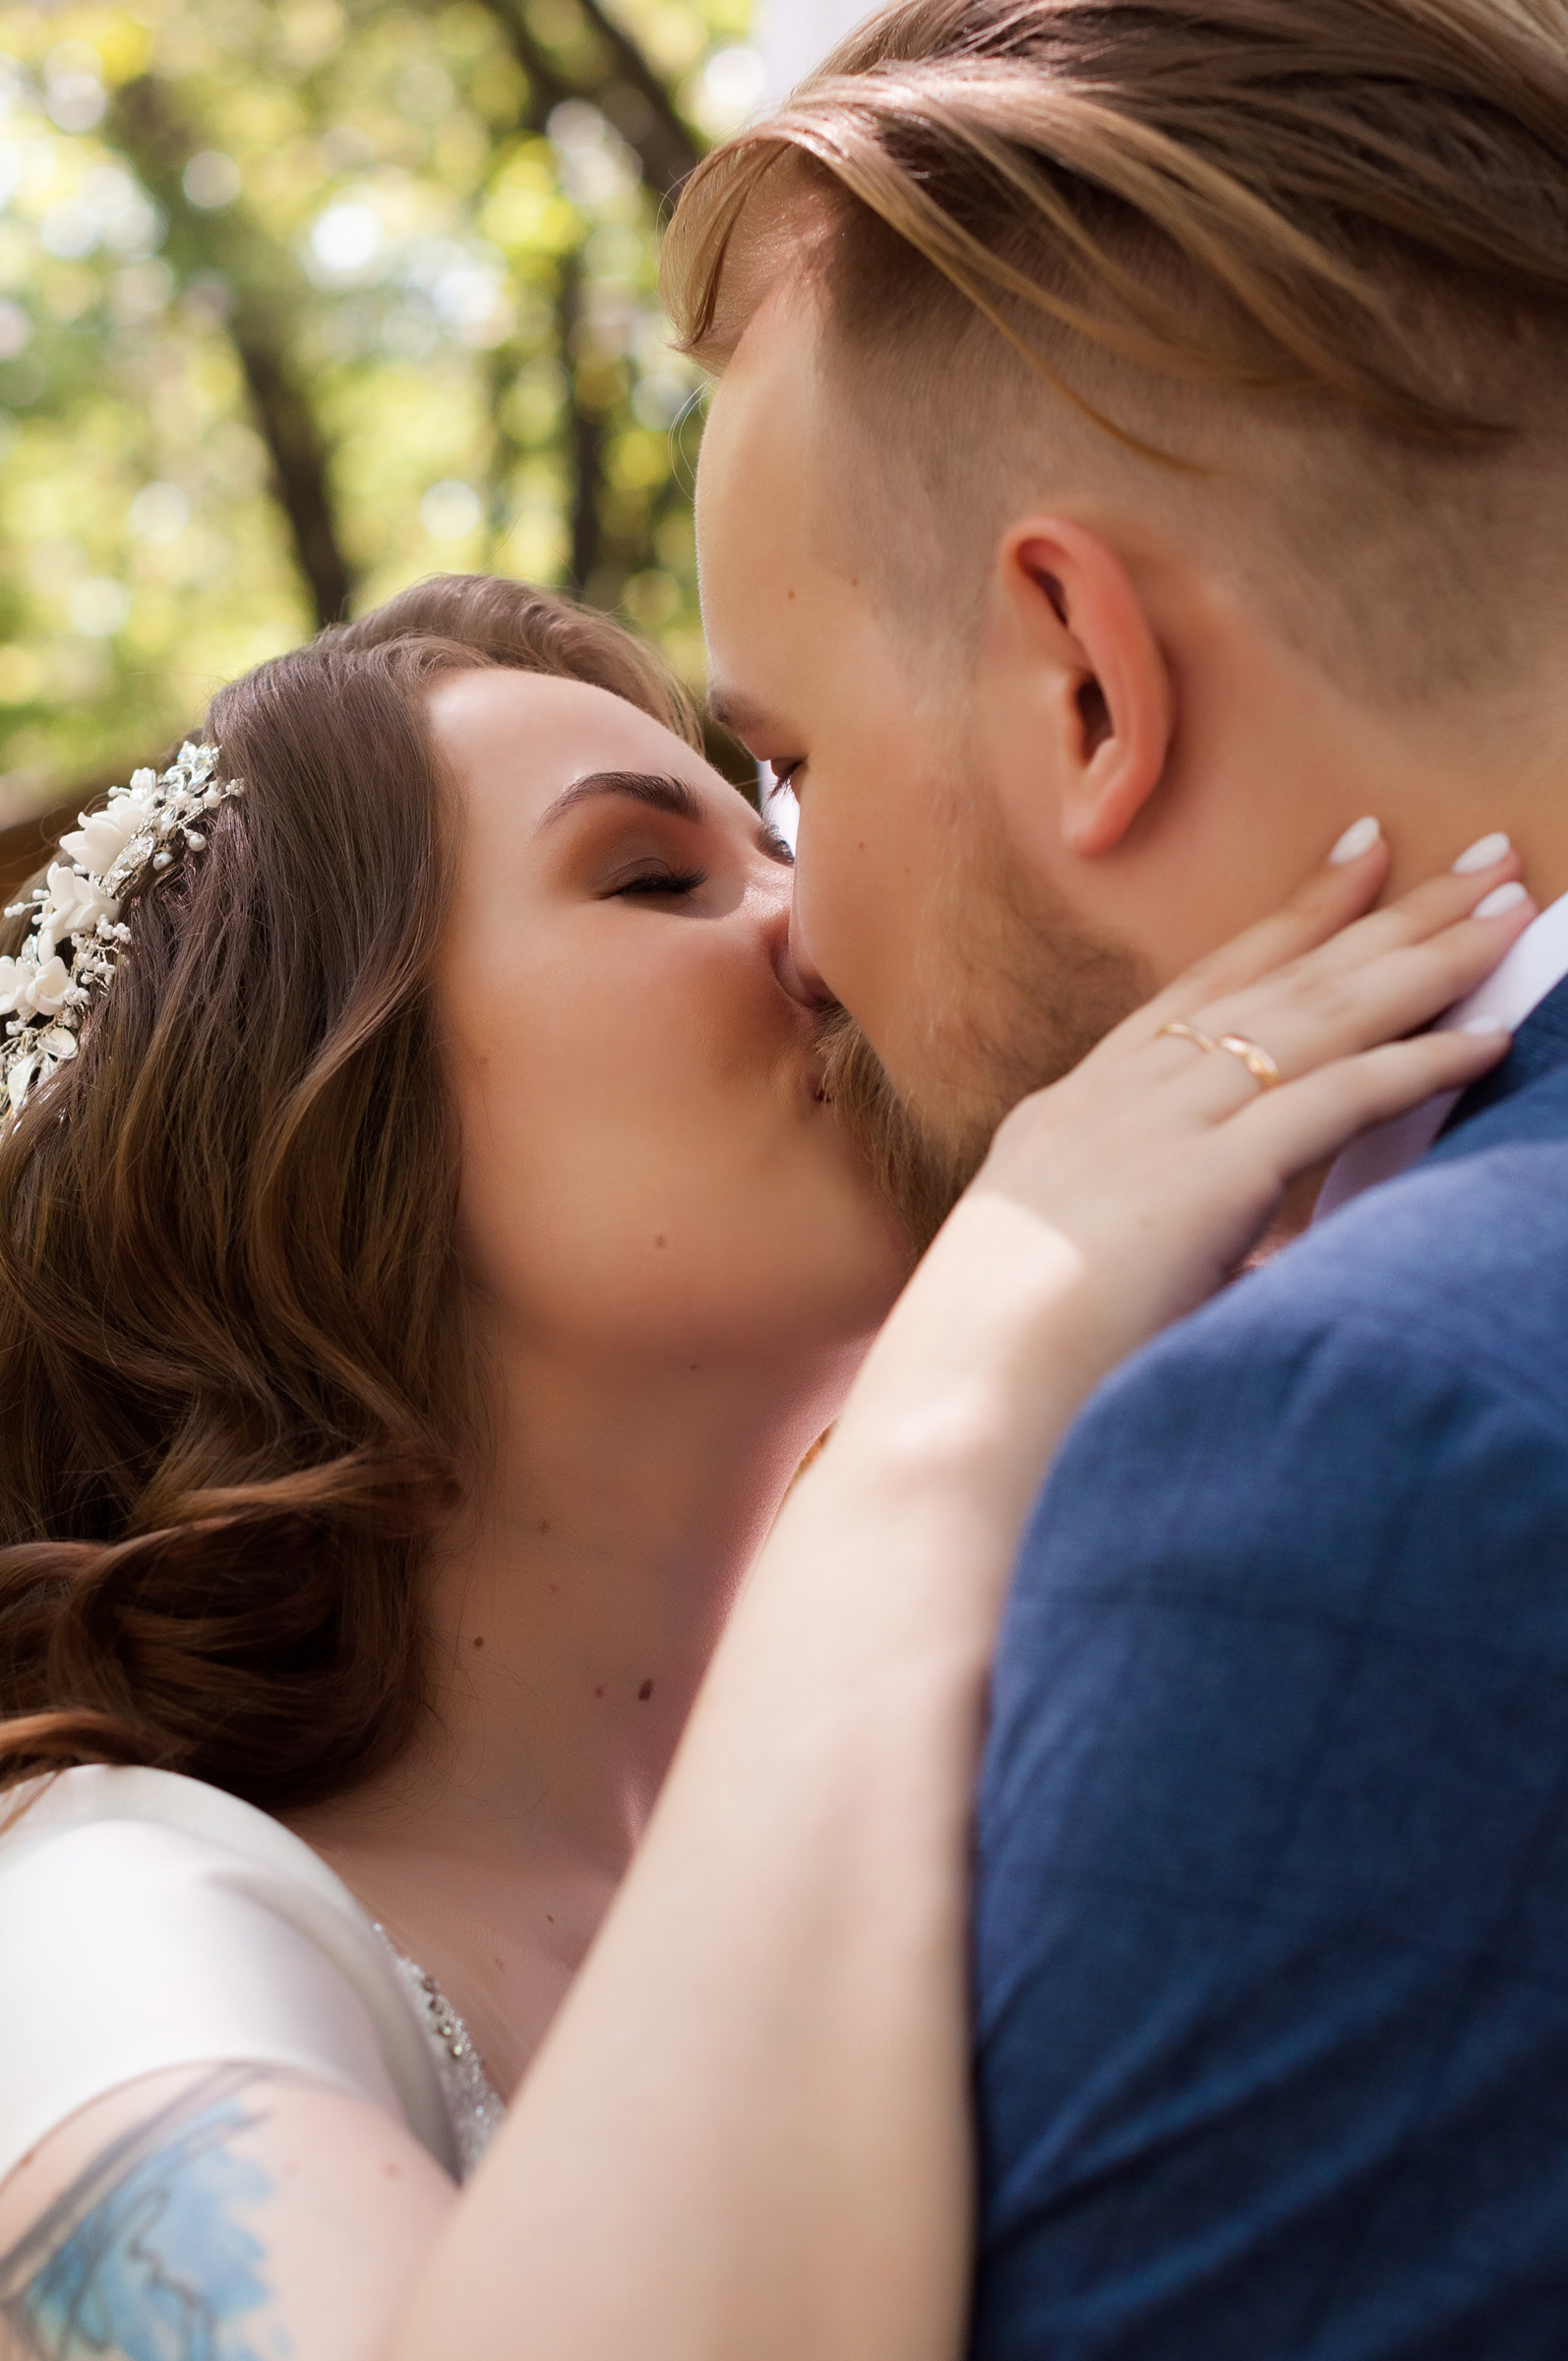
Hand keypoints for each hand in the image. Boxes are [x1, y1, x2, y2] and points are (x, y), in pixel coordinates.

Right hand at [972, 824, 1529, 1394]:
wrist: (951, 1413)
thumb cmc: (997, 1381)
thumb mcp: (1067, 1276)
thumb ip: (1148, 1245)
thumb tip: (1232, 1267)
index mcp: (1073, 1114)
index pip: (1202, 990)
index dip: (1290, 921)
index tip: (1358, 861)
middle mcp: (1113, 1099)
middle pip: (1276, 981)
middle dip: (1387, 913)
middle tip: (1482, 855)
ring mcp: (1152, 1133)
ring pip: (1314, 1020)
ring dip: (1424, 962)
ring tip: (1511, 910)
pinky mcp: (1199, 1184)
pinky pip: (1331, 1103)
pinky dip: (1416, 1065)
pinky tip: (1488, 1036)